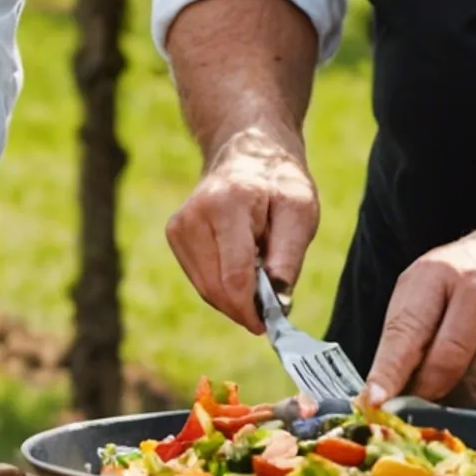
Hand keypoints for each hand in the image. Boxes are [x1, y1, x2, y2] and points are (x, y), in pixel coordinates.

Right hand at [166, 126, 319, 333]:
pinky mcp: (174, 234)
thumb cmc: (278, 182)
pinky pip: (200, 280)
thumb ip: (288, 258)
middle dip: (244, 307)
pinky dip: (223, 286)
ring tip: (260, 273)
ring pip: (206, 289)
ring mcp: (178, 226)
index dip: (252, 308)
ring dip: (235, 297)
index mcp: (226, 205)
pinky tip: (242, 266)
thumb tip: (277, 304)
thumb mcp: (300, 212)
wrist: (247, 151)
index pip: (233, 275)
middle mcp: (193, 216)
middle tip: (271, 308)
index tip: (271, 324)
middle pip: (215, 287)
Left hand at [361, 216, 475, 406]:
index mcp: (437, 275)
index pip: (407, 332)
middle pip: (445, 364)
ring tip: (456, 376)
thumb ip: (405, 330)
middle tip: (417, 401)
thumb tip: (385, 388)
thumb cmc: (465, 273)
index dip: (389, 372)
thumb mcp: (426, 283)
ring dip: (460, 391)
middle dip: (426, 391)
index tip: (374, 401)